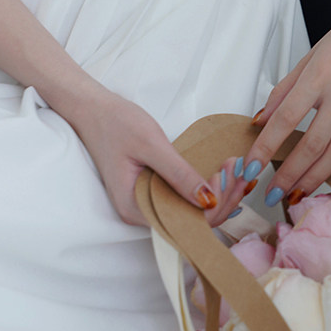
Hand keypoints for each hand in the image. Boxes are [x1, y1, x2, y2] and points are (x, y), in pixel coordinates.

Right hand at [72, 91, 248, 225]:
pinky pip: (182, 198)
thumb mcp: (151, 145)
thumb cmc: (115, 122)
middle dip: (221, 199)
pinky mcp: (151, 191)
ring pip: (189, 210)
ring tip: (235, 169)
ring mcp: (145, 203)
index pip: (185, 223)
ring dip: (216, 194)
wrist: (92, 107)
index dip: (214, 205)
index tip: (228, 175)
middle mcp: (140, 213)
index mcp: (135, 208)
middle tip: (239, 169)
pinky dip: (203, 188)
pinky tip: (222, 175)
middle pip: (190, 221)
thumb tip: (209, 201)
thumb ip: (179, 175)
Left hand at [237, 0, 330, 206]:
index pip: (284, 119)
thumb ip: (285, 89)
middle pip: (311, 143)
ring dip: (316, 178)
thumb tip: (261, 118)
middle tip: (272, 192)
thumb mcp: (310, 55)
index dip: (265, 147)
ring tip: (298, 195)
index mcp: (319, 76)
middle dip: (287, 173)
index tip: (251, 167)